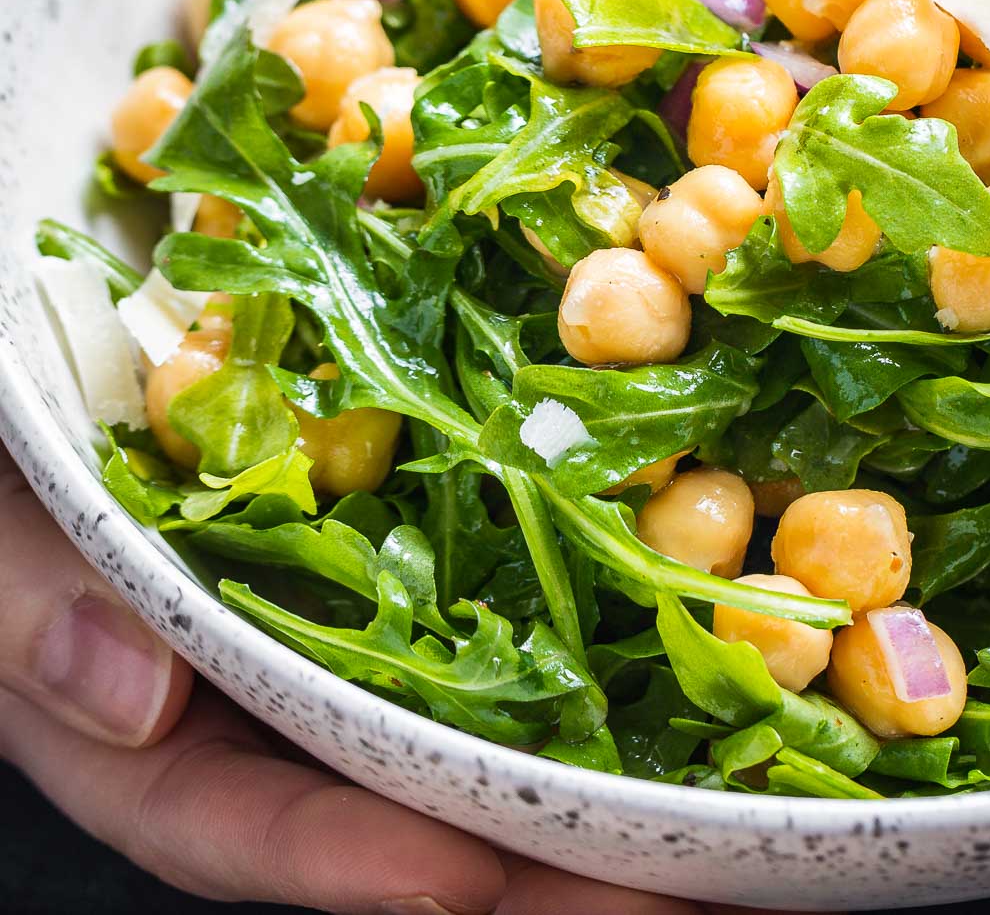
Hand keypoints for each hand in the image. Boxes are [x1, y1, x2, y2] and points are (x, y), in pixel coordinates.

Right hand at [0, 441, 700, 914]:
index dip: (335, 863)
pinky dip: (576, 618)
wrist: (62, 340)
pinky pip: (485, 583)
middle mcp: (259, 684)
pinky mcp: (399, 529)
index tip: (453, 882)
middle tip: (669, 897)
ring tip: (710, 810)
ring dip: (582, 762)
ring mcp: (340, 609)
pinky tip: (676, 641)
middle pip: (390, 795)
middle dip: (524, 865)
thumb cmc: (17, 453)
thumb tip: (127, 696)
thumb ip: (26, 603)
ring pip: (459, 703)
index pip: (234, 817)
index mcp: (145, 711)